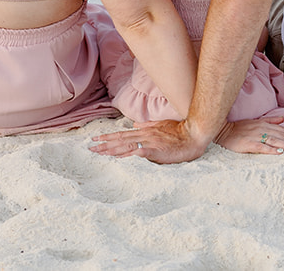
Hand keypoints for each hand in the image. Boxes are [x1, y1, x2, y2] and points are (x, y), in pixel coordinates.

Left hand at [87, 120, 210, 163]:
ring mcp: (149, 143)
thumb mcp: (161, 125)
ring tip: (98, 152)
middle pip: (120, 140)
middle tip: (90, 147)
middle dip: (104, 144)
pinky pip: (139, 153)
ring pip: (125, 146)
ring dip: (110, 150)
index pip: (122, 135)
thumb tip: (134, 125)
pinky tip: (118, 158)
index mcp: (145, 131)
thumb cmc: (179, 130)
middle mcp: (144, 135)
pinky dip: (128, 155)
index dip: (108, 137)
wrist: (193, 134)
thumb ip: (147, 125)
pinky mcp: (156, 151)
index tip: (96, 139)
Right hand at [214, 118, 283, 154]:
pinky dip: (271, 149)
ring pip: (274, 140)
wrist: (222, 131)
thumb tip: (282, 119)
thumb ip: (269, 120)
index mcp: (263, 124)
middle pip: (280, 134)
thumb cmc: (239, 128)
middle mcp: (261, 128)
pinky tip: (279, 152)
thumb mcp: (255, 121)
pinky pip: (262, 147)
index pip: (282, 129)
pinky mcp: (248, 144)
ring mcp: (255, 136)